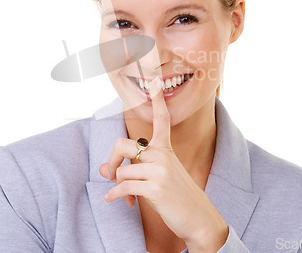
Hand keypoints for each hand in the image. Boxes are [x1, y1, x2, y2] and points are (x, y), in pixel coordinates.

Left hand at [99, 76, 228, 251]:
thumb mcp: (156, 178)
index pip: (162, 120)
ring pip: (120, 171)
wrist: (199, 219)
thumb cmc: (177, 197)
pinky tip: (114, 201)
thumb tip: (102, 169)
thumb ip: (131, 169)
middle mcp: (163, 155)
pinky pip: (123, 187)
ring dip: (118, 186)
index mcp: (166, 149)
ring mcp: (160, 171)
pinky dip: (115, 196)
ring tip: (127, 197)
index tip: (155, 82)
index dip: (157, 101)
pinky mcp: (155, 188)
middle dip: (112, 159)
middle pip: (123, 144)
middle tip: (112, 173)